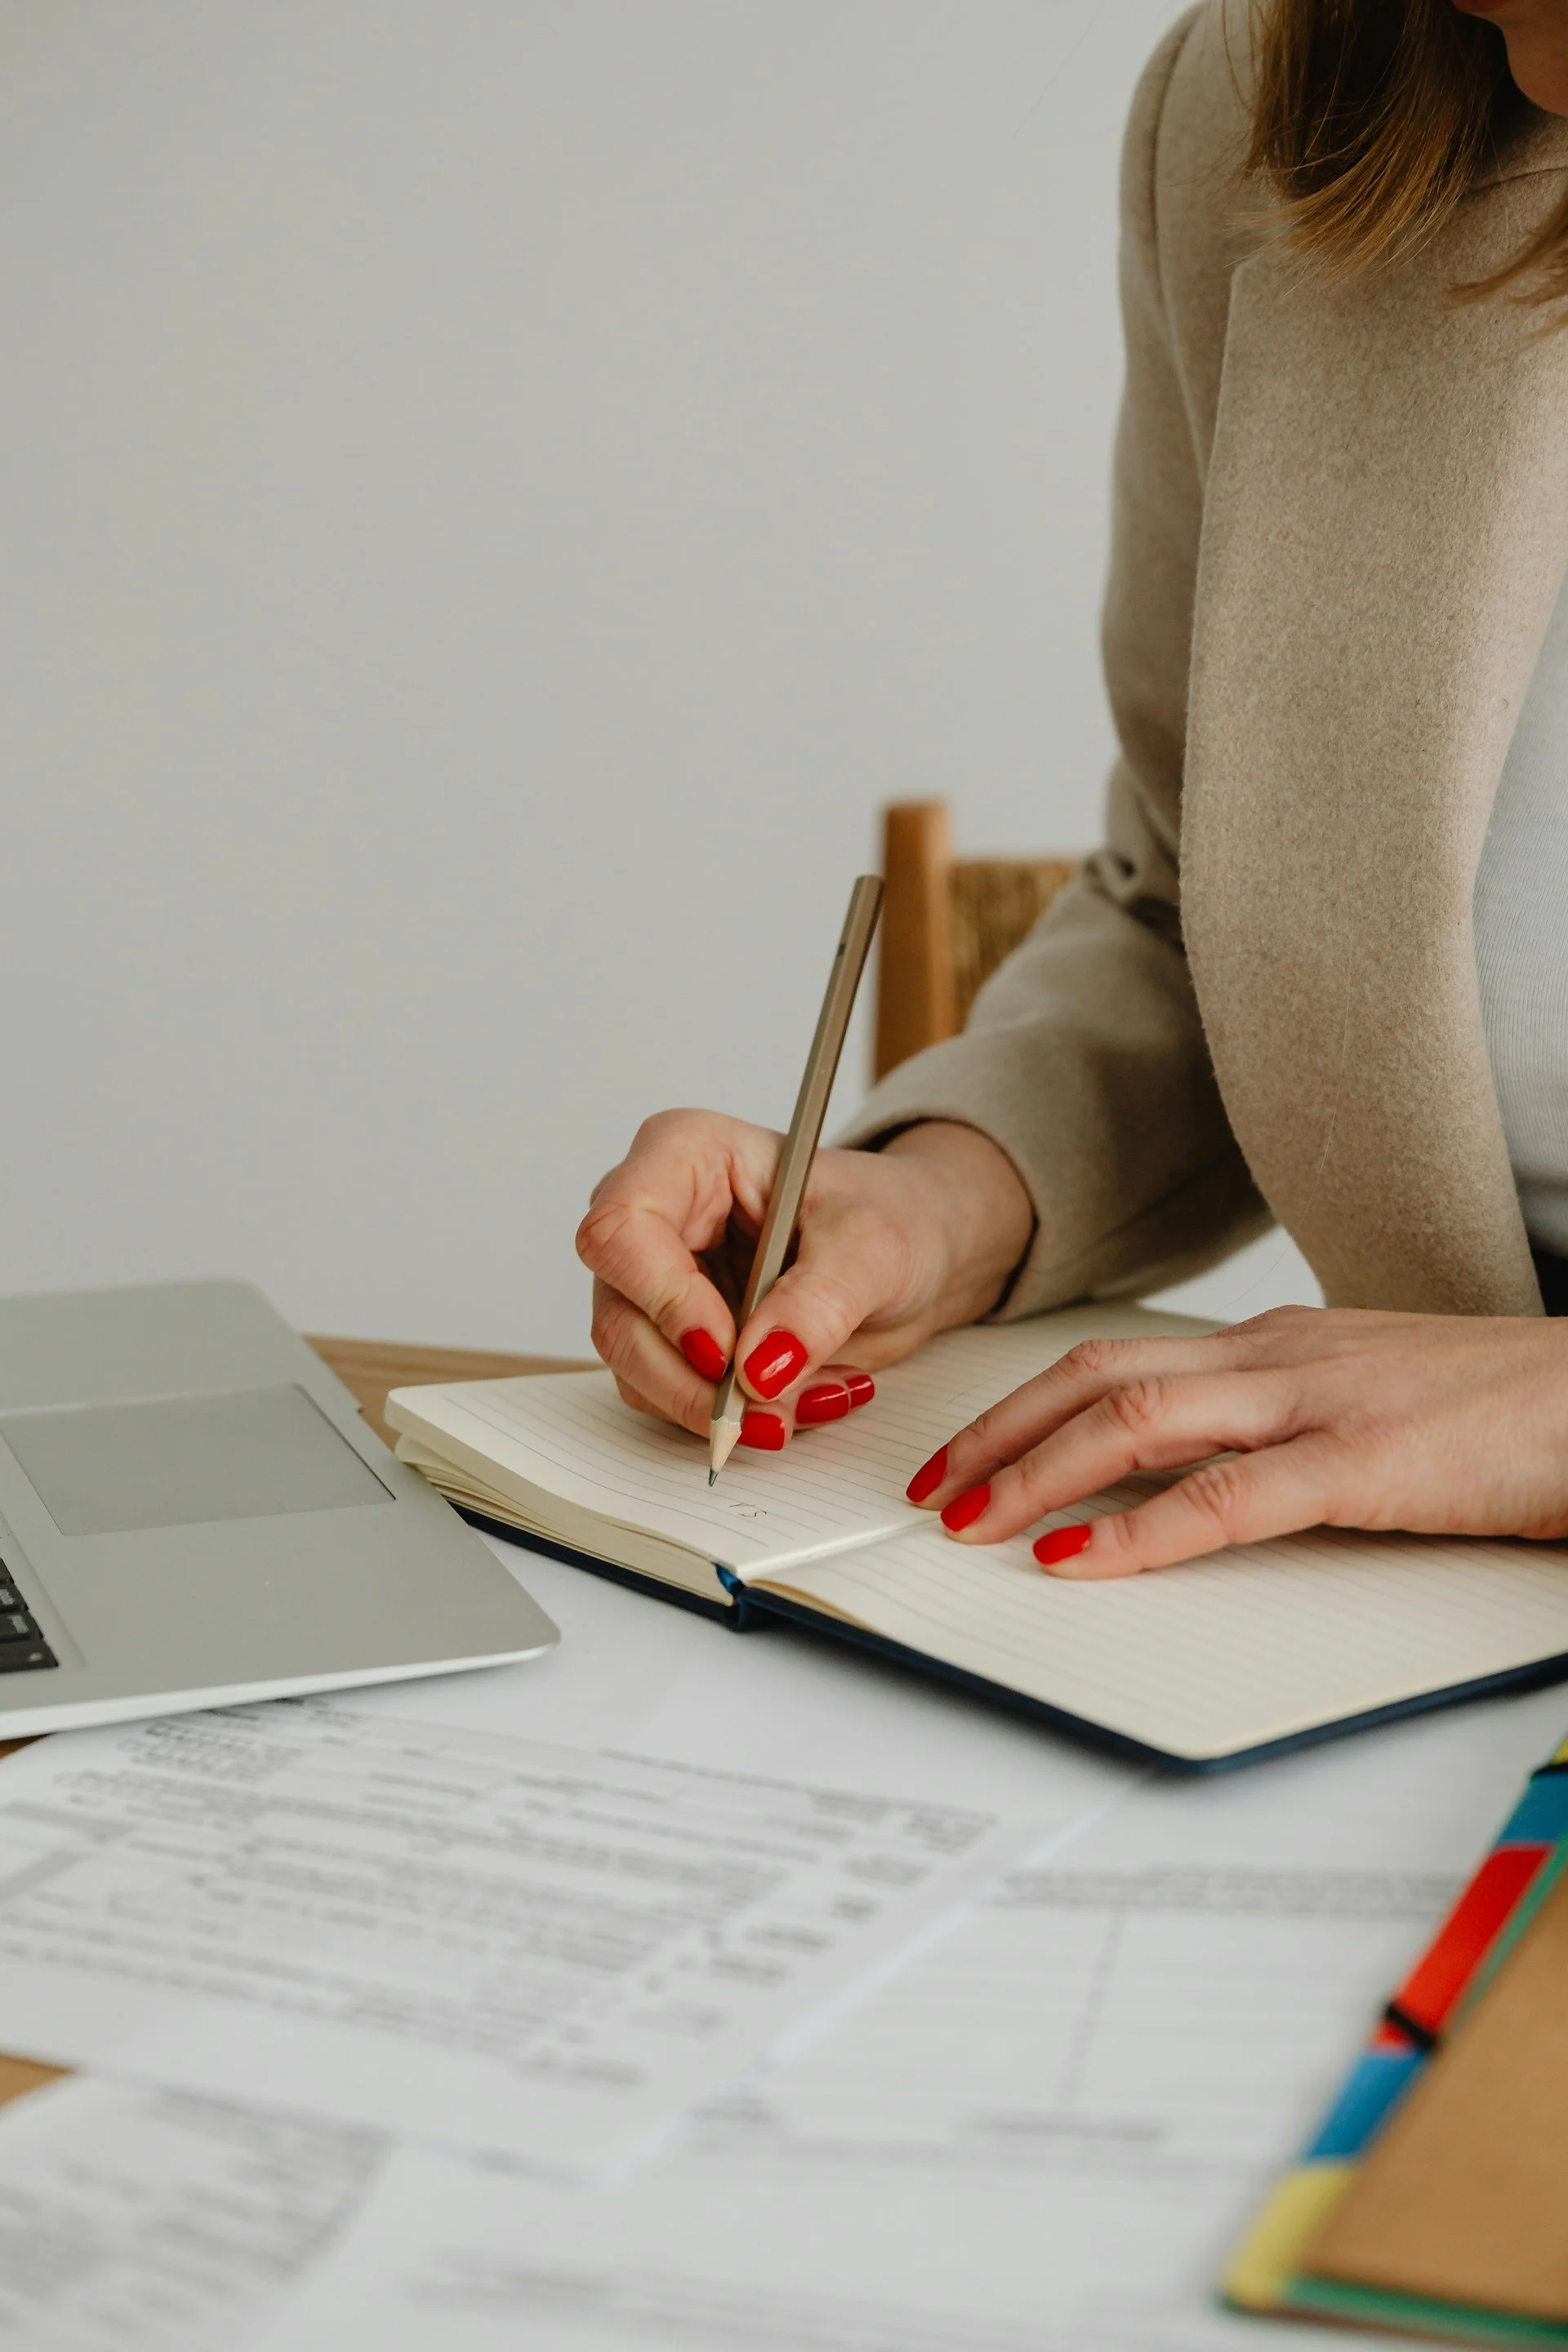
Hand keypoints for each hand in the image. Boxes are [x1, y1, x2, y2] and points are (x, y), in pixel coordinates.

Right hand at [576, 1111, 1033, 1445]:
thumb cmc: (894, 1214)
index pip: (623, 1228)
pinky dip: (735, 1416)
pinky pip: (672, 1396)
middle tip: (769, 1412)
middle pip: (619, 1314)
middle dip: (691, 1380)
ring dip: (719, 1408)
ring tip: (812, 1398)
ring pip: (636, 1368)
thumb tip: (759, 1371)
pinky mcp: (674, 1337)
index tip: (725, 1353)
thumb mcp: (874, 1247)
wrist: (917, 1248)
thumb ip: (817, 1304)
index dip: (664, 1299)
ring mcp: (657, 1281)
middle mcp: (658, 1216)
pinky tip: (800, 1399)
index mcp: (686, 1155)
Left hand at [906, 1306, 1567, 1574]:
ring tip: (970, 1522)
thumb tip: (1189, 1478)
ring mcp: (1316, 1401)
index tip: (966, 1454)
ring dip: (1035, 1474)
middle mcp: (1277, 1356)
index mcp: (1275, 1344)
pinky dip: (1136, 1532)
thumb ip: (1277, 1430)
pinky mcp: (1363, 1460)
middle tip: (931, 1489)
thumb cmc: (1501, 1411)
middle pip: (1094, 1378)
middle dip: (996, 1434)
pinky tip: (1075, 1562)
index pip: (1114, 1362)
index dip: (1022, 1408)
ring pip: (1134, 1421)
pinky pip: (1222, 1497)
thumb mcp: (1365, 1406)